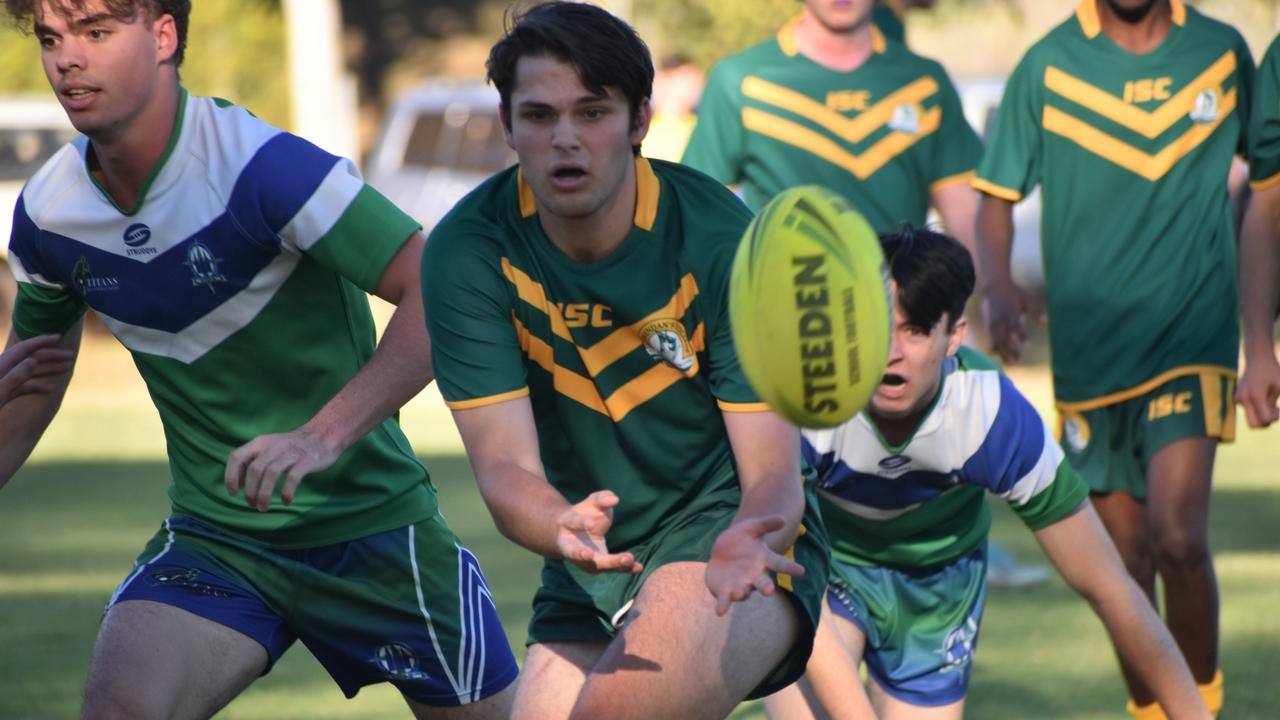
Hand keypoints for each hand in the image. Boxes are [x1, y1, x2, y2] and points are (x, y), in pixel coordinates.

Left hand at [0, 334, 73, 405]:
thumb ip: (14, 377)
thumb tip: (33, 360)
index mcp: (0, 367)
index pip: (23, 349)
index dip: (41, 342)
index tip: (59, 337)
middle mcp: (1, 372)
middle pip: (29, 359)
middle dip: (51, 356)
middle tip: (71, 355)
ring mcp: (3, 382)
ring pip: (28, 372)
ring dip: (48, 369)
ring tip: (66, 369)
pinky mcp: (3, 394)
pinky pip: (22, 386)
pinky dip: (36, 386)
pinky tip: (50, 389)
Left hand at [225, 427, 339, 510]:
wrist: (325, 434)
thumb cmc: (293, 446)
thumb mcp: (270, 447)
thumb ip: (254, 461)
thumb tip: (237, 484)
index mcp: (261, 442)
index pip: (237, 457)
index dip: (231, 476)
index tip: (233, 493)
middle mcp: (274, 446)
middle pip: (254, 469)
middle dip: (250, 491)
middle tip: (252, 505)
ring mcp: (291, 453)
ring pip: (271, 473)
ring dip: (264, 494)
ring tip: (263, 508)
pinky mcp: (307, 461)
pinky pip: (293, 478)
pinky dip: (286, 492)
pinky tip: (286, 501)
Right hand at [556, 490, 641, 573]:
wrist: (570, 532)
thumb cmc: (584, 514)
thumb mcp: (592, 502)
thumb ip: (602, 498)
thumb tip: (614, 499)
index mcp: (567, 523)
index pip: (574, 521)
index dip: (581, 522)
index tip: (590, 524)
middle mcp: (570, 545)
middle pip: (581, 553)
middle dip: (598, 552)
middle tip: (620, 554)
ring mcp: (582, 560)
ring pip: (596, 565)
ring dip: (612, 563)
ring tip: (630, 560)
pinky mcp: (595, 565)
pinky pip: (609, 568)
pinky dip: (624, 568)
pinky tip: (638, 567)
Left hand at [705, 515, 804, 616]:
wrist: (721, 553)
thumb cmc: (741, 540)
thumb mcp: (751, 528)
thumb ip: (766, 524)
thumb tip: (783, 520)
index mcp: (764, 560)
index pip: (780, 564)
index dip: (790, 568)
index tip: (801, 571)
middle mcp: (754, 576)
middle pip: (763, 583)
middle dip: (766, 587)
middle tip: (769, 591)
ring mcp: (741, 585)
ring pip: (744, 592)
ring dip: (742, 593)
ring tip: (740, 592)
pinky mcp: (725, 592)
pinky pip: (725, 600)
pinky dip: (723, 606)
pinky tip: (720, 612)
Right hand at [981, 280, 1042, 364]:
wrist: (994, 286)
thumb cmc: (1013, 293)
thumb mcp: (1026, 299)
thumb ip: (1036, 311)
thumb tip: (1046, 322)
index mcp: (1011, 312)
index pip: (1016, 326)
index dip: (1021, 336)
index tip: (1028, 345)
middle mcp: (1001, 319)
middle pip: (1005, 336)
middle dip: (1011, 349)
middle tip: (1019, 360)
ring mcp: (994, 323)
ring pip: (997, 340)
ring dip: (1003, 352)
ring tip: (1011, 362)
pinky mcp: (989, 325)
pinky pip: (990, 338)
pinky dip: (993, 347)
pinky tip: (995, 355)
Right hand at [1237, 352, 1279, 427]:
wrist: (1257, 358)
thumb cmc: (1272, 371)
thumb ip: (1276, 405)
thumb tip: (1276, 418)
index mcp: (1255, 396)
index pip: (1265, 419)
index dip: (1275, 418)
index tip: (1279, 408)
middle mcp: (1244, 399)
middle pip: (1254, 424)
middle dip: (1266, 422)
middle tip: (1275, 410)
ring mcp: (1238, 399)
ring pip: (1251, 418)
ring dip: (1262, 415)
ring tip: (1270, 400)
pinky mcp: (1237, 398)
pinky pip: (1248, 411)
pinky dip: (1257, 409)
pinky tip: (1263, 397)